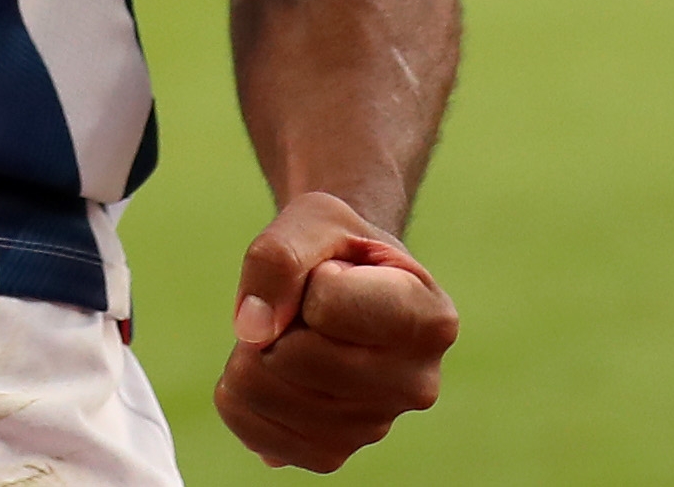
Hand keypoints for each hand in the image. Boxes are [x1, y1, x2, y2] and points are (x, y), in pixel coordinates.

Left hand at [215, 190, 456, 471]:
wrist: (349, 285)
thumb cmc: (340, 249)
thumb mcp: (315, 218)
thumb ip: (280, 256)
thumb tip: (252, 330)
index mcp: (431, 321)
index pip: (325, 305)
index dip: (308, 278)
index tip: (333, 273)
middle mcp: (415, 385)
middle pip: (290, 357)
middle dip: (273, 320)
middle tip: (303, 308)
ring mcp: (375, 428)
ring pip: (263, 393)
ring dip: (252, 353)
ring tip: (292, 336)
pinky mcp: (332, 455)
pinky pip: (251, 432)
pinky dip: (242, 396)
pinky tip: (275, 374)